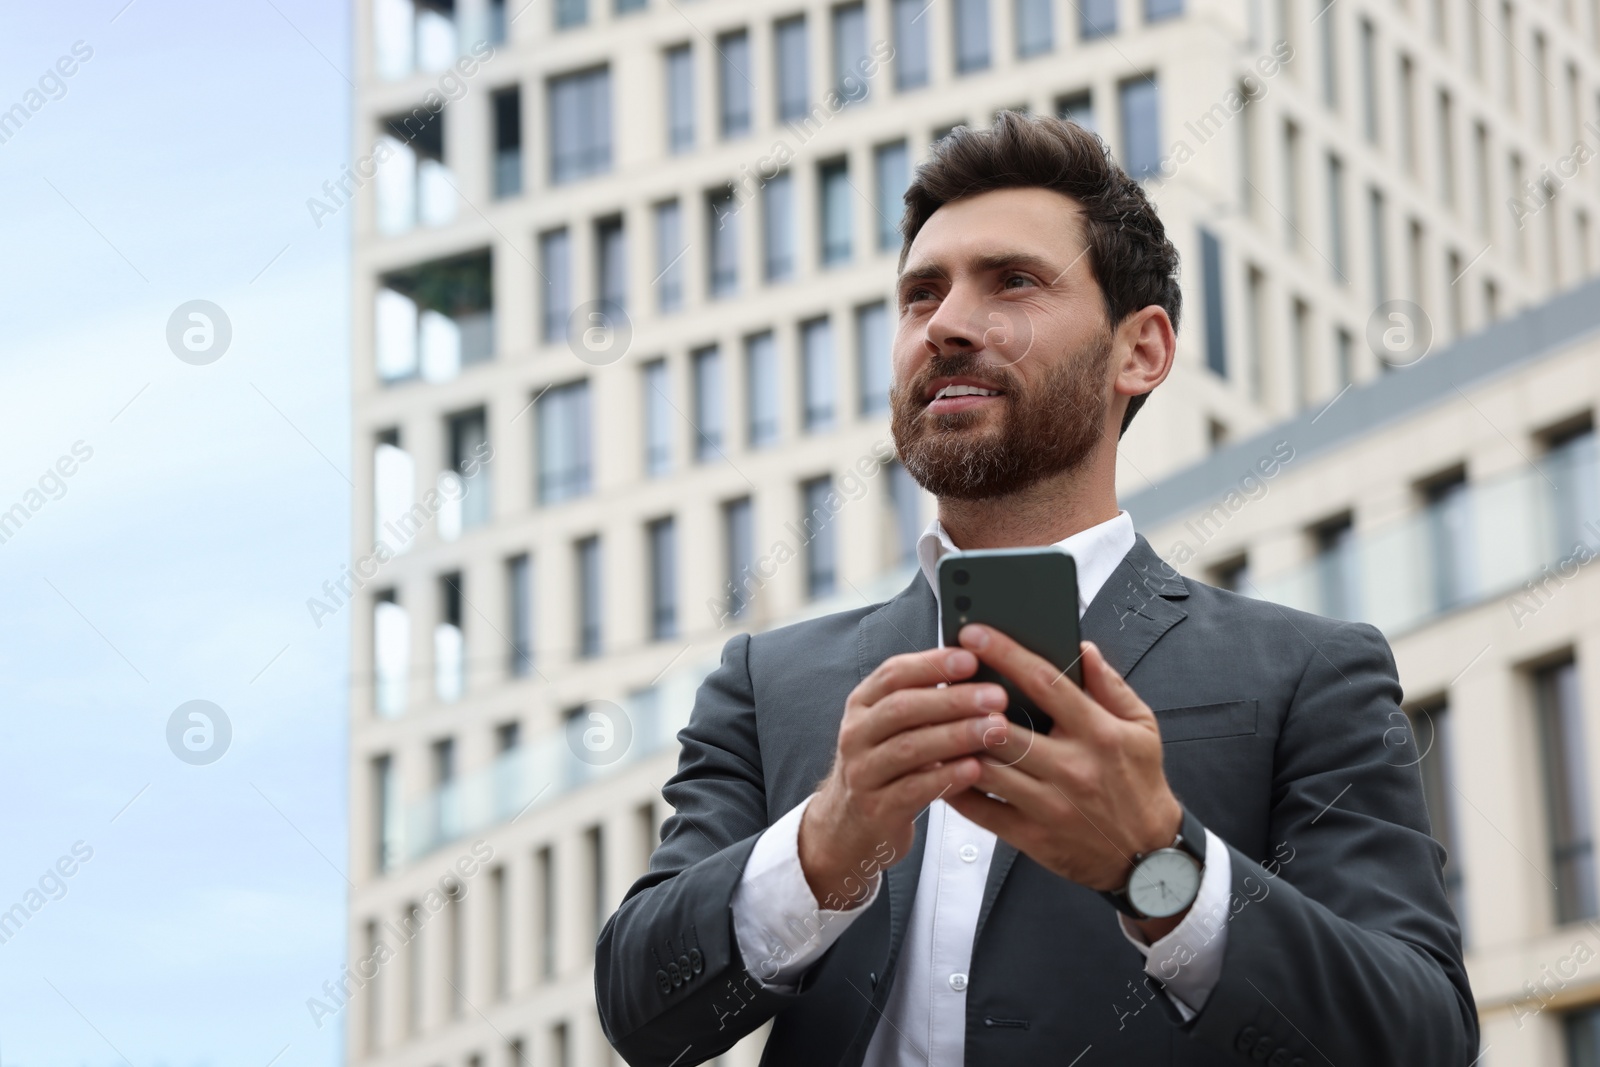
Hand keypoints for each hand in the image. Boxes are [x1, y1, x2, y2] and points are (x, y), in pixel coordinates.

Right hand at [799, 645, 1008, 909]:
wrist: (850, 825)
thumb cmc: (885, 765)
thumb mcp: (892, 727)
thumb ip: (923, 699)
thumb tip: (977, 666)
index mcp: (862, 705)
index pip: (893, 674)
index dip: (932, 664)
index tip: (971, 659)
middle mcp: (856, 735)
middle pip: (902, 708)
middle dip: (953, 700)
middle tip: (996, 697)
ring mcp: (862, 773)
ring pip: (909, 748)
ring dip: (956, 736)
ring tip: (995, 729)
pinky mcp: (876, 810)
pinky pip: (914, 790)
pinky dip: (947, 777)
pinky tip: (976, 769)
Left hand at [943, 626, 1183, 930]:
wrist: (1148, 858)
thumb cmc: (1139, 784)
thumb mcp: (1142, 727)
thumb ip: (1111, 685)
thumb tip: (1082, 648)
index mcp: (1100, 733)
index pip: (1046, 683)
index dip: (1006, 654)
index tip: (975, 634)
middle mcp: (1074, 768)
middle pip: (1005, 729)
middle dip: (966, 703)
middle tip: (940, 680)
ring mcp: (1051, 805)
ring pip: (987, 769)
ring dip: (955, 745)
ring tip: (932, 721)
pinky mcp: (1033, 837)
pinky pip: (982, 810)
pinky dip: (955, 787)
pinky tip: (940, 766)